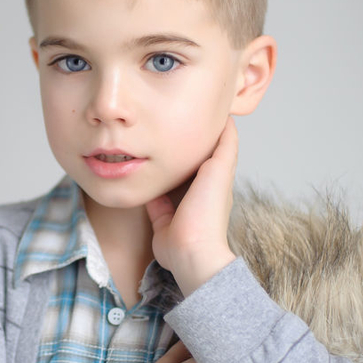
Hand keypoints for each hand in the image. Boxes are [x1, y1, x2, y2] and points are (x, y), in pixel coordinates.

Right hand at [145, 115, 237, 294]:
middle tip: (162, 124)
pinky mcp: (161, 217)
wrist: (190, 251)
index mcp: (215, 179)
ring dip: (158, 165)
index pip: (212, 150)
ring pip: (167, 178)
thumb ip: (224, 146)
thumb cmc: (207, 211)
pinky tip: (134, 172)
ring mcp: (179, 205)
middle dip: (177, 146)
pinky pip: (151, 197)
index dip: (203, 132)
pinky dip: (145, 186)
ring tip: (145, 143)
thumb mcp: (220, 170)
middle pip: (187, 162)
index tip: (191, 111)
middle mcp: (198, 191)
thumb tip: (227, 120)